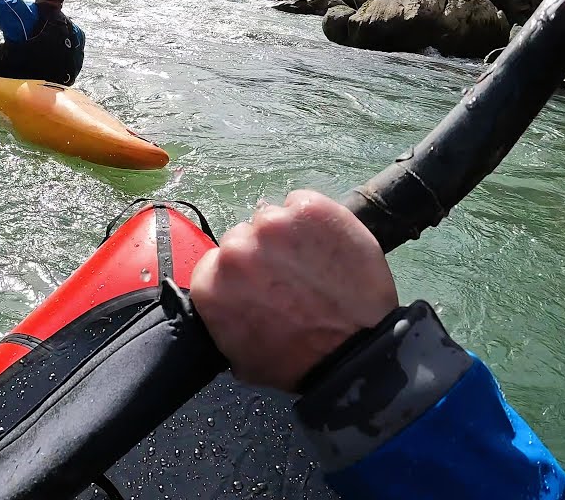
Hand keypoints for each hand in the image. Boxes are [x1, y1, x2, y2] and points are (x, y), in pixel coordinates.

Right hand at [190, 191, 398, 391]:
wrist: (355, 354)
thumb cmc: (297, 362)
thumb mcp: (236, 354)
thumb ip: (220, 317)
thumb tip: (221, 305)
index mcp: (210, 282)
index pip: (216, 261)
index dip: (241, 274)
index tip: (261, 286)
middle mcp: (236, 248)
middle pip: (244, 237)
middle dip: (263, 254)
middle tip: (290, 279)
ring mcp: (275, 225)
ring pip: (273, 218)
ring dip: (288, 235)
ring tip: (312, 263)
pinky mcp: (311, 210)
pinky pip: (303, 203)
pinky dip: (314, 219)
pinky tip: (327, 246)